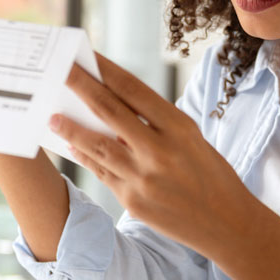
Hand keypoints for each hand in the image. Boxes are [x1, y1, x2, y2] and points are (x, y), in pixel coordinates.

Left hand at [50, 53, 253, 256]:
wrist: (227, 224)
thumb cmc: (210, 176)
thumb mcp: (191, 141)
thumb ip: (155, 125)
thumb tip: (112, 106)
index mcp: (179, 127)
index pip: (133, 89)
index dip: (105, 70)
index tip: (85, 55)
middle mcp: (160, 150)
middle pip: (109, 111)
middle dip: (80, 87)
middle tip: (59, 71)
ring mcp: (143, 178)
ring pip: (97, 145)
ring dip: (71, 128)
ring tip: (52, 116)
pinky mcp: (132, 201)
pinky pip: (101, 172)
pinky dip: (84, 157)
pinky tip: (72, 145)